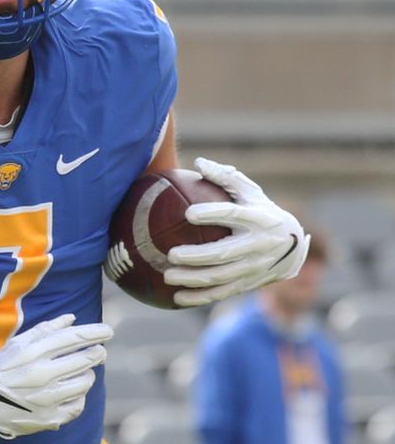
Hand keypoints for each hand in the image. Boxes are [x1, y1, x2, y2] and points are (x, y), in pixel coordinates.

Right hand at [0, 314, 112, 439]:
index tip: (108, 331)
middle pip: (84, 359)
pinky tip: (74, 390)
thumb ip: (46, 329)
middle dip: (97, 352)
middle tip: (99, 350)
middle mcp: (42, 374)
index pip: (73, 338)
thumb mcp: (19, 343)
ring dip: (89, 373)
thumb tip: (72, 318)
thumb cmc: (2, 368)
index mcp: (34, 351)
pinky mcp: (50, 417)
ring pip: (85, 382)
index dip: (94, 333)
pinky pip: (78, 405)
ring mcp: (47, 397)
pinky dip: (80, 395)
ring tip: (84, 370)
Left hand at [164, 157, 309, 306]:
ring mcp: (254, 268)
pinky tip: (176, 298)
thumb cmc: (261, 211)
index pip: (232, 215)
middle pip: (224, 253)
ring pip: (221, 277)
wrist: (293, 247)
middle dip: (197, 256)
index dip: (211, 215)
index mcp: (257, 218)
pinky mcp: (248, 284)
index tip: (188, 213)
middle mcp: (258, 245)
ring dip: (193, 279)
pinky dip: (199, 297)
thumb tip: (198, 162)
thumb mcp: (250, 191)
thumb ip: (225, 177)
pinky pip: (222, 293)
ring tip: (167, 275)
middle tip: (170, 254)